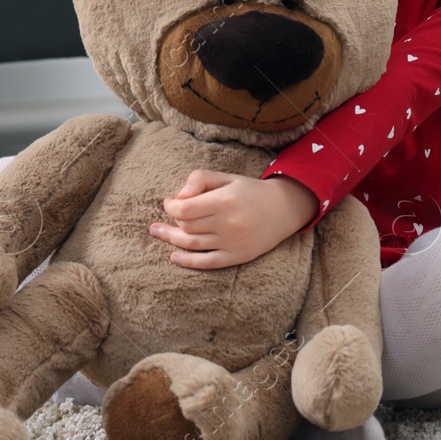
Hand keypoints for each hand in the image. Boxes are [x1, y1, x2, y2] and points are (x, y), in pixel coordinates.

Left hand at [151, 170, 319, 269]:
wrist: (283, 209)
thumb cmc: (249, 191)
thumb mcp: (226, 177)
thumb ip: (200, 179)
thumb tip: (178, 196)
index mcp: (225, 201)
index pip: (185, 209)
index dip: (171, 206)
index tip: (170, 202)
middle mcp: (228, 223)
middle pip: (186, 227)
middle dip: (171, 221)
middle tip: (166, 216)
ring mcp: (232, 243)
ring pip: (192, 244)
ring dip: (171, 239)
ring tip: (157, 232)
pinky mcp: (237, 257)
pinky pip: (207, 262)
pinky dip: (187, 262)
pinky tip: (174, 257)